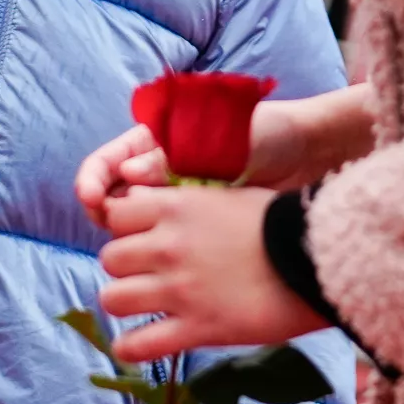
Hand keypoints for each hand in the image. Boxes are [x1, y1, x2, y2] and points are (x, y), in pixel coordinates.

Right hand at [74, 83, 380, 228]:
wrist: (311, 158)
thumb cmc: (264, 135)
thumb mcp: (216, 141)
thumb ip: (171, 157)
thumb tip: (130, 174)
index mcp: (153, 145)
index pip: (106, 164)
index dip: (92, 181)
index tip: (92, 199)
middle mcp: (156, 176)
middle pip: (110, 201)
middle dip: (105, 216)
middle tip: (113, 230)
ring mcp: (175, 206)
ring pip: (132, 230)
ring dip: (128, 241)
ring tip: (141, 249)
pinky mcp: (195, 231)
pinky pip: (164, 248)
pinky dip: (157, 258)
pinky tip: (165, 268)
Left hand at [96, 182, 326, 362]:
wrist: (319, 259)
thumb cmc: (281, 222)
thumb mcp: (227, 195)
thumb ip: (181, 201)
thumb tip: (139, 195)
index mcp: (176, 209)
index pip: (115, 214)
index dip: (123, 228)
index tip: (138, 237)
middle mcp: (168, 247)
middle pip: (109, 259)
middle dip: (123, 269)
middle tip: (144, 276)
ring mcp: (180, 289)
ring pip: (113, 299)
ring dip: (123, 304)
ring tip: (141, 309)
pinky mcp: (198, 328)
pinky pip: (140, 345)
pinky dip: (130, 348)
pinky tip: (133, 347)